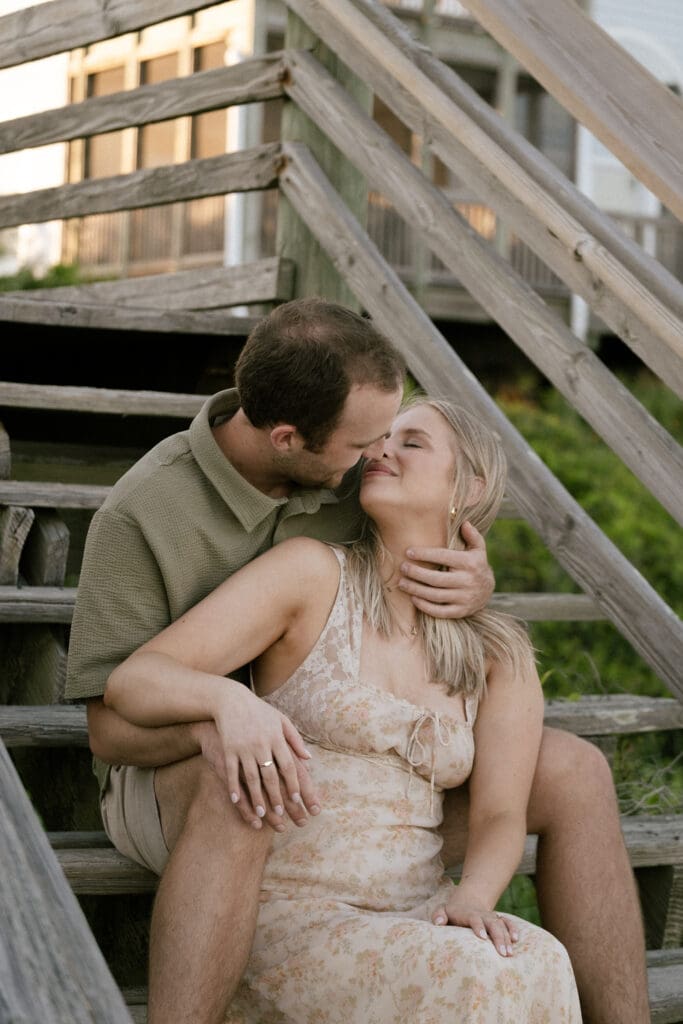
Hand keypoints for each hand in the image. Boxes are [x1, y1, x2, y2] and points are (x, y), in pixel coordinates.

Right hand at [210, 685, 321, 831]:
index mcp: (276, 737)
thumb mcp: (280, 720)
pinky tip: (237, 801)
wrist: (231, 700)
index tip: (298, 800)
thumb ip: (295, 739)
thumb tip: (309, 759)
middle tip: (281, 814)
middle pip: (271, 775)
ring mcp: (244, 747)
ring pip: (252, 777)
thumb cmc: (258, 711)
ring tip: (262, 814)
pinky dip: (234, 788)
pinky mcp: (229, 749)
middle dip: (277, 796)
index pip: (288, 765)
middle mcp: (262, 744)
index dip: (294, 784)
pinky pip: (232, 772)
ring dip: (257, 797)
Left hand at [399, 521, 493, 617]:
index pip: (442, 557)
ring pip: (435, 595)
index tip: (408, 552)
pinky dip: (425, 606)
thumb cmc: (476, 565)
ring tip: (402, 583)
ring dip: (415, 590)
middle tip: (402, 568)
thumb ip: (472, 535)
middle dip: (416, 573)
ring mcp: (464, 598)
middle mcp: (467, 581)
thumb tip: (464, 523)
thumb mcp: (478, 549)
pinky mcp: (461, 612)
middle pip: (435, 578)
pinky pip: (440, 611)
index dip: (424, 554)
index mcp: (469, 563)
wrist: (488, 590)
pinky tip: (413, 598)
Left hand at [432, 898, 518, 956]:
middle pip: (492, 923)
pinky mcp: (499, 920)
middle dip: (498, 937)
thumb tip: (438, 923)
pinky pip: (508, 923)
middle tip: (502, 953)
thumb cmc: (452, 912)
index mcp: (469, 914)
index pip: (474, 919)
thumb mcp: (443, 911)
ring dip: (506, 938)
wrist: (467, 902)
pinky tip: (516, 940)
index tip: (482, 937)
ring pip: (502, 925)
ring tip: (509, 953)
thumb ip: (438, 915)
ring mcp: (492, 918)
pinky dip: (513, 929)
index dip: (478, 926)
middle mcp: (483, 915)